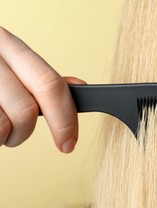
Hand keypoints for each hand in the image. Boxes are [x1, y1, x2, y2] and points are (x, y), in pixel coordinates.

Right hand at [0, 26, 84, 152]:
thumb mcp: (10, 67)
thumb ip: (39, 79)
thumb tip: (78, 87)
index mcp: (7, 45)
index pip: (49, 83)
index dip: (65, 118)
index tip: (69, 142)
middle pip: (27, 109)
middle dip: (27, 131)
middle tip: (18, 136)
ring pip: (5, 124)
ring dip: (5, 136)